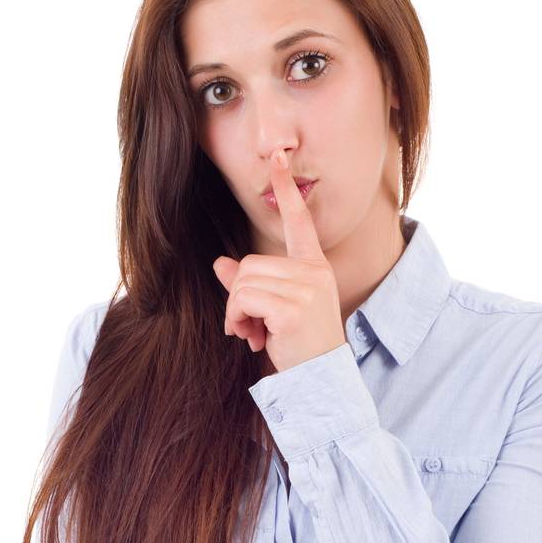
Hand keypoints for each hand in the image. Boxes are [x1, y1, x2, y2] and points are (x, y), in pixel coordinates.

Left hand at [213, 147, 346, 371]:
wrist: (321, 384)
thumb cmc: (299, 350)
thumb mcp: (271, 313)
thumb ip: (247, 287)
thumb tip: (220, 264)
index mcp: (314, 268)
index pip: (298, 223)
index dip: (286, 191)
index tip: (278, 157)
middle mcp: (314, 272)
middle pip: (250, 264)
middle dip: (238, 297)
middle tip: (248, 327)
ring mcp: (306, 289)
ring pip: (243, 281)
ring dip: (235, 312)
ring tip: (252, 334)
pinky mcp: (293, 308)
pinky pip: (243, 298)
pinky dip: (237, 319)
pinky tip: (252, 338)